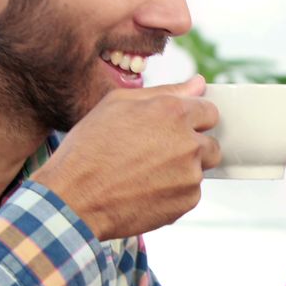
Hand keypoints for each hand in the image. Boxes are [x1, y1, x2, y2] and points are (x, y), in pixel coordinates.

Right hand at [32, 75, 220, 240]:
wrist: (74, 198)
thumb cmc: (89, 148)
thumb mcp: (117, 104)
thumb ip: (166, 92)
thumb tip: (198, 83)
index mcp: (173, 113)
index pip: (210, 111)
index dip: (192, 119)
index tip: (174, 128)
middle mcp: (188, 143)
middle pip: (211, 144)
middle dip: (192, 147)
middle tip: (157, 154)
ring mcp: (190, 175)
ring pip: (200, 169)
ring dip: (182, 170)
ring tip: (145, 173)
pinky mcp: (186, 201)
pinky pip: (190, 193)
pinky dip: (174, 193)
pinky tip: (145, 190)